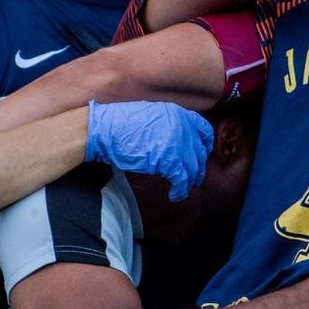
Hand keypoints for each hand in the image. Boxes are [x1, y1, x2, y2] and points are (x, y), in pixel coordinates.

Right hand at [85, 101, 213, 201]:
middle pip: (199, 152)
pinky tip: (175, 195)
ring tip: (184, 189)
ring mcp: (177, 143)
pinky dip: (181, 190)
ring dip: (190, 181)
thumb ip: (168, 125)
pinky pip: (182, 180)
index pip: (204, 130)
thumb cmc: (120, 124)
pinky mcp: (168, 160)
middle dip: (197, 168)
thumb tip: (176, 140)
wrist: (104, 130)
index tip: (201, 154)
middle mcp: (182, 127)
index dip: (204, 145)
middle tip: (192, 178)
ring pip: (194, 168)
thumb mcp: (151, 115)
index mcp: (178, 114)